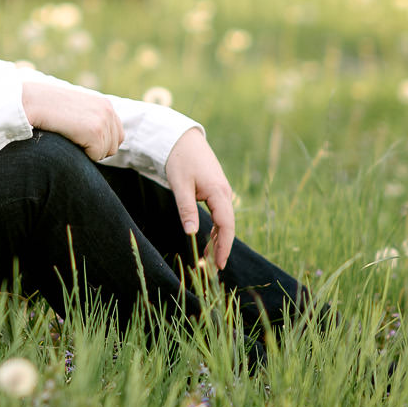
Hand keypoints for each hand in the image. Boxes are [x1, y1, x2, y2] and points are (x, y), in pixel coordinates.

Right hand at [21, 83, 123, 161]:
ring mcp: (103, 120)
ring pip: (105, 153)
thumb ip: (91, 119)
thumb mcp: (75, 109)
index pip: (118, 135)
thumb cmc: (47, 108)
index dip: (101, 143)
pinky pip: (95, 156)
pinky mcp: (95, 131)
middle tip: (74, 139)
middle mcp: (108, 110)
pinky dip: (82, 154)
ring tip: (71, 137)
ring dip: (88, 151)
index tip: (82, 140)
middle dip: (96, 149)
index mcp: (105, 104)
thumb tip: (101, 143)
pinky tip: (69, 139)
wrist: (32, 102)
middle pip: (113, 147)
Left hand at [163, 127, 234, 269]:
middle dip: (222, 247)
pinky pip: (220, 214)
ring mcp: (221, 192)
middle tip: (214, 268)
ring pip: (224, 221)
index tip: (219, 264)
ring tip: (210, 258)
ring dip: (218, 239)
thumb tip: (191, 233)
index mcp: (218, 192)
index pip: (226, 225)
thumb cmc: (179, 159)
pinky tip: (209, 240)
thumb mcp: (180, 185)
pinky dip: (215, 228)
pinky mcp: (215, 191)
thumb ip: (186, 209)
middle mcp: (224, 193)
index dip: (224, 246)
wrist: (182, 138)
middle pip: (228, 226)